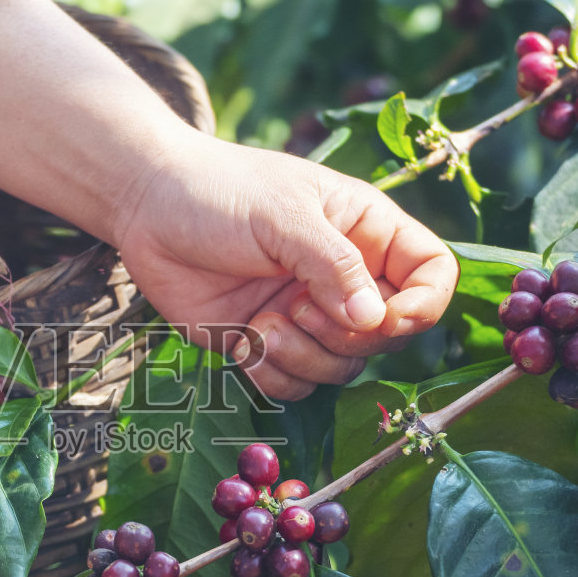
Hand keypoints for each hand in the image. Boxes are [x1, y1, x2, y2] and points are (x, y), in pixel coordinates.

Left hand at [113, 131, 458, 399]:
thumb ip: (332, 264)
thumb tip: (373, 318)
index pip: (432, 274)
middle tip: (296, 310)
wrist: (145, 209)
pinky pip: (297, 384)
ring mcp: (309, 313)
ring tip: (261, 327)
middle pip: (390, 334)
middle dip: (346, 338)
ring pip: (343, 368)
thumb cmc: (217, 192)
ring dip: (304, 360)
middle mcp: (346, 276)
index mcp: (366, 230)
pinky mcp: (270, 342)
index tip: (382, 316)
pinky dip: (273, 376)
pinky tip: (240, 344)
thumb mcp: (282, 215)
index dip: (422, 305)